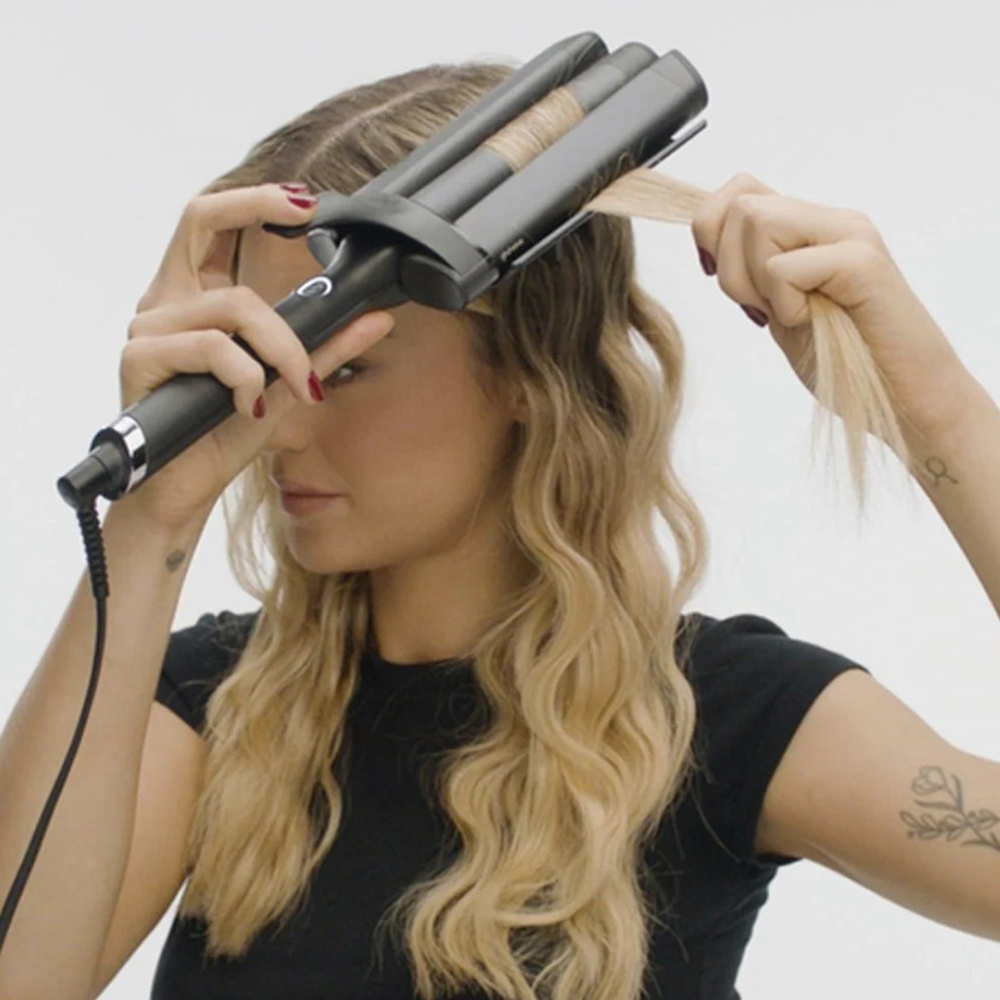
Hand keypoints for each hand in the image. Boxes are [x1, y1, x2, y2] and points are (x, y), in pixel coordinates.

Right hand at [115, 183, 394, 529]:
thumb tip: (377, 318)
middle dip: (255, 206)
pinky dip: (248, 378)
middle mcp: (166, 303)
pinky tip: (250, 408)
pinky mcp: (140, 359)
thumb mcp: (286, 386)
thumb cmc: (220, 437)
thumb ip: (326, 349)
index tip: (305, 201)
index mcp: (194, 301)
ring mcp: (149, 328)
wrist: (183, 492)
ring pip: (232, 304)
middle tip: (307, 216)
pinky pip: (213, 348)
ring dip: (282, 347)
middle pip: (201, 222)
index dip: (251, 197)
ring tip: (294, 389)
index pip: (208, 223)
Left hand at [689, 172, 973, 442]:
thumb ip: (751, 273)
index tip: (723, 280)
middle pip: (740, 206)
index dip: (710, 232)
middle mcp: (830, 221)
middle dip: (730, 269)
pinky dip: (784, 305)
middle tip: (762, 311)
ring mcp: (849, 236)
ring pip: (759, 223)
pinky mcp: (862, 262)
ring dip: (756, 283)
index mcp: (809, 229)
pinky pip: (784, 267)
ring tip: (792, 315)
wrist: (904, 397)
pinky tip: (811, 322)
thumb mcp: (778, 310)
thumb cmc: (844, 359)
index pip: (738, 191)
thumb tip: (708, 250)